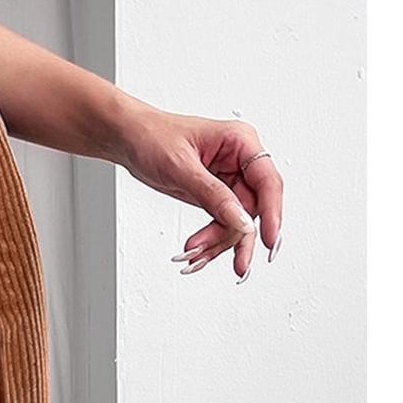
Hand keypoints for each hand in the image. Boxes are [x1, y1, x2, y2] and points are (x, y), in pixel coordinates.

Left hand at [116, 109, 283, 281]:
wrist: (130, 139)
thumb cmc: (153, 137)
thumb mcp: (181, 167)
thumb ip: (213, 195)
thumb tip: (241, 220)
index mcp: (240, 142)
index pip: (267, 182)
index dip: (272, 213)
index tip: (269, 240)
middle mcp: (239, 161)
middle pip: (253, 209)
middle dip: (237, 237)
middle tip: (238, 264)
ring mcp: (228, 180)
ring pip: (237, 222)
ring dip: (218, 243)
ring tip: (193, 256)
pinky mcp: (215, 196)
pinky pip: (221, 224)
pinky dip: (209, 241)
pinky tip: (196, 253)